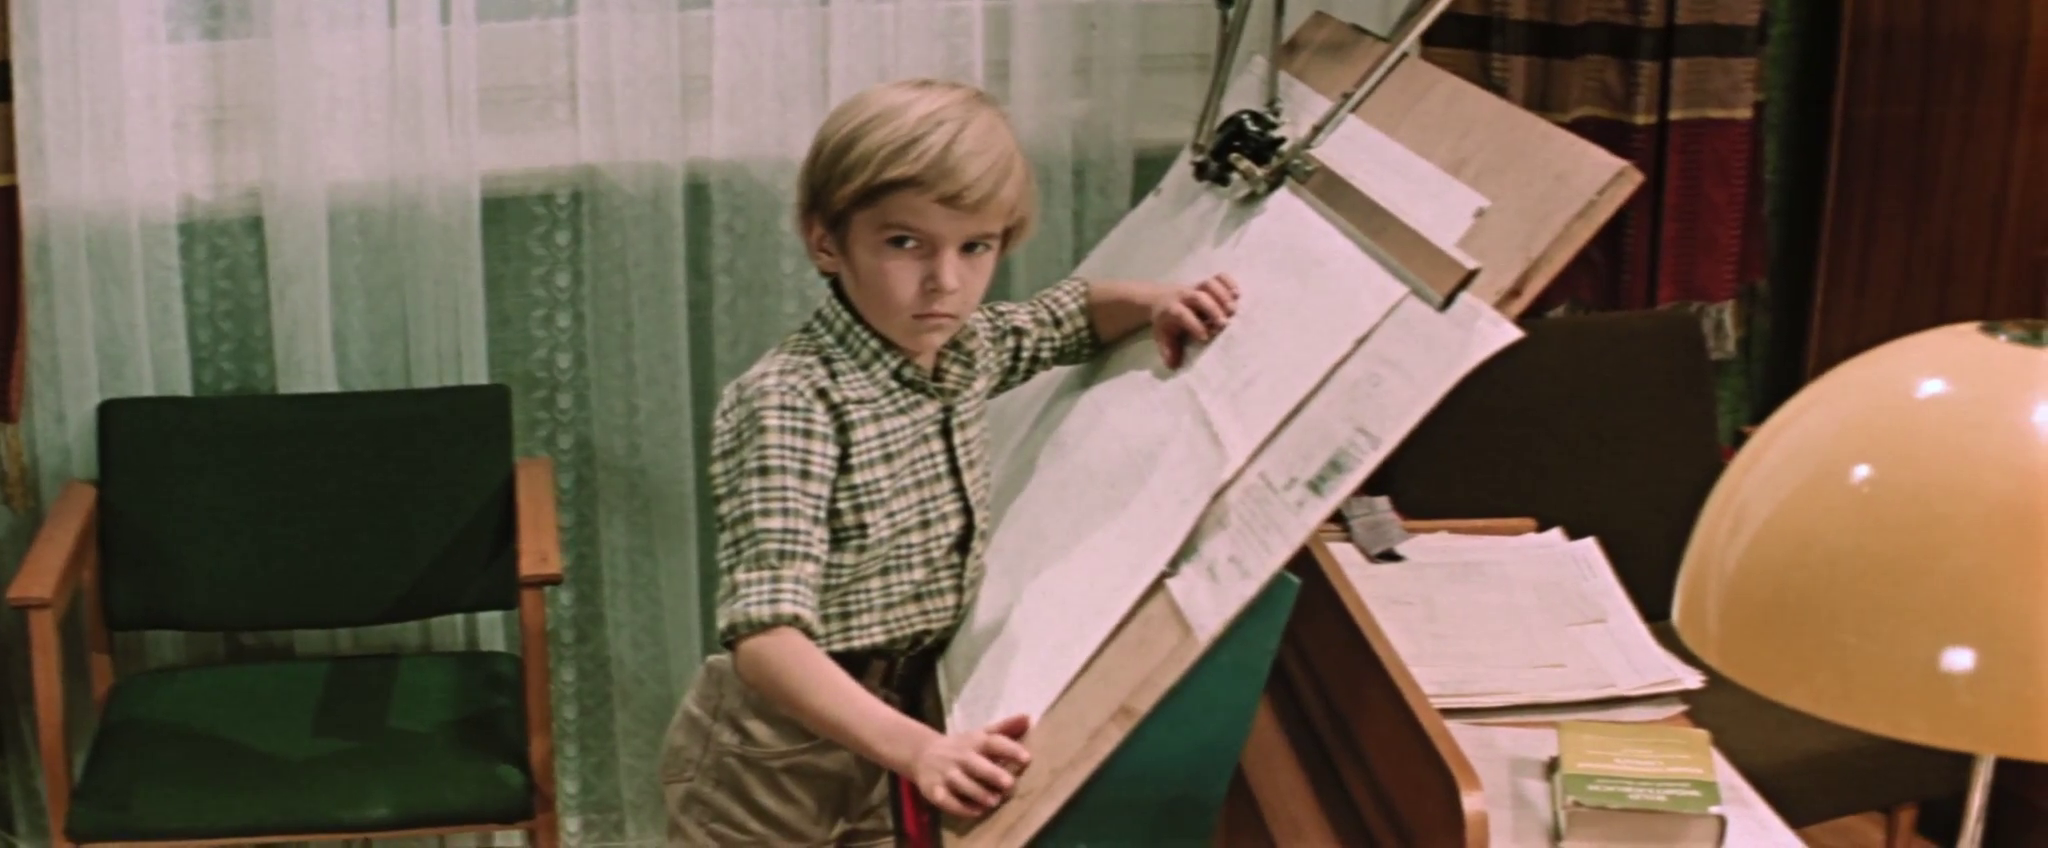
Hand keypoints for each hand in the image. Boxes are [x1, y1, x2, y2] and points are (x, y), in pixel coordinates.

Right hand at [908, 713, 1033, 818]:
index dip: (1009, 749)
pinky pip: (946, 800)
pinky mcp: (933, 790)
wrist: (923, 754)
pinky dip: (959, 807)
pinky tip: (975, 812)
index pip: (992, 742)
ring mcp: (945, 773)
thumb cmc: (962, 747)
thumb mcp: (982, 735)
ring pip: (961, 783)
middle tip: (1009, 784)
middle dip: (992, 774)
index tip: (1027, 758)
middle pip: (976, 764)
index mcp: (975, 742)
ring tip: (994, 801)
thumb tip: (1028, 717)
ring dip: (977, 793)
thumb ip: (1005, 728)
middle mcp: (960, 756)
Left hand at [1151, 273, 1240, 368]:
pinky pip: (1218, 277)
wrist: (1162, 299)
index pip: (1181, 314)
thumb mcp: (1163, 337)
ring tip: (1233, 310)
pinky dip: (1229, 283)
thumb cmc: (1167, 322)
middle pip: (1198, 297)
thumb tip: (1173, 365)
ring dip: (1222, 295)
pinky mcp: (1207, 283)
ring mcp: (1197, 287)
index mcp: (1172, 310)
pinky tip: (1237, 294)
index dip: (1193, 325)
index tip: (1205, 336)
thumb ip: (1169, 350)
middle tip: (1224, 323)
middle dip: (1212, 309)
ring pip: (1209, 284)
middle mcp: (1184, 296)